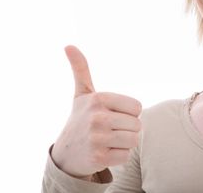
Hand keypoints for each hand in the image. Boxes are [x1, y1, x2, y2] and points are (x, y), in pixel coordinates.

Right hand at [51, 45, 141, 177]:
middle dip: (127, 129)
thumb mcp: (81, 94)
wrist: (65, 154)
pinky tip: (104, 153)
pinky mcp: (98, 158)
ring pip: (133, 140)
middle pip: (137, 125)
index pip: (137, 107)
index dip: (129, 113)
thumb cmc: (80, 119)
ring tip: (108, 141)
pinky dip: (118, 156)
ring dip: (124, 143)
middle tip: (109, 130)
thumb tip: (69, 45)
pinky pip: (126, 156)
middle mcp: (97, 117)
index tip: (113, 114)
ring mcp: (97, 138)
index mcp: (99, 98)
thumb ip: (81, 69)